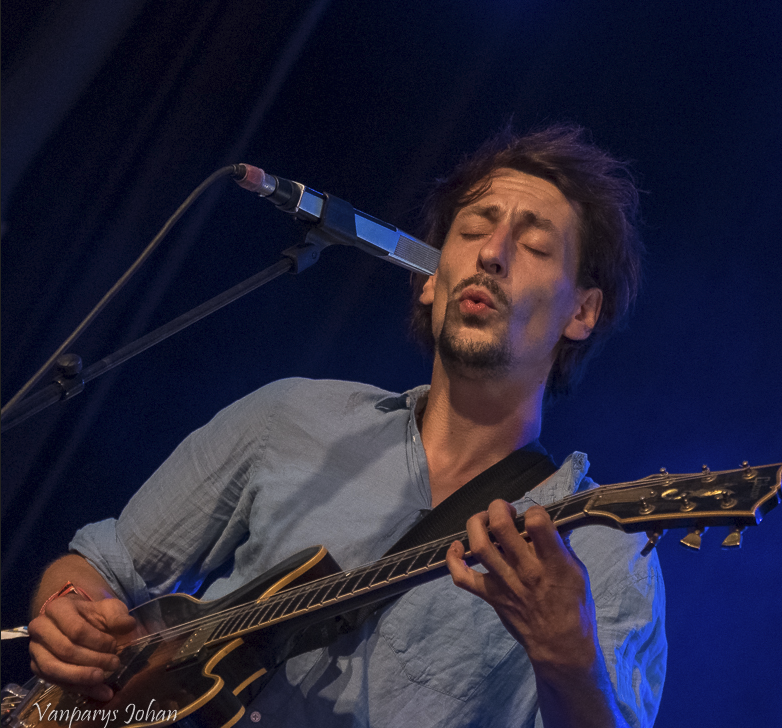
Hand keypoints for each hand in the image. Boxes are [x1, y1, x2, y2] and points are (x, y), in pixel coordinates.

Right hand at [28, 595, 136, 701]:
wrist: (78, 621)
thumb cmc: (93, 614)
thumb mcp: (109, 609)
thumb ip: (117, 616)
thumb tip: (129, 625)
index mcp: (58, 609)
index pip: (76, 629)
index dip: (97, 641)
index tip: (115, 646)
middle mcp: (41, 629)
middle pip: (65, 650)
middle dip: (92, 660)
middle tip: (114, 664)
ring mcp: (37, 650)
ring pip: (55, 669)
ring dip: (81, 677)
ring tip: (104, 680)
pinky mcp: (39, 669)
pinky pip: (56, 682)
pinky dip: (80, 689)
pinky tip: (101, 692)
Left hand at [445, 500, 597, 677]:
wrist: (560, 644)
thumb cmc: (573, 605)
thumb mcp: (577, 570)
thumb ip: (561, 545)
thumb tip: (551, 523)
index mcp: (553, 561)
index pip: (537, 522)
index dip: (533, 511)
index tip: (533, 516)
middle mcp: (526, 569)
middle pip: (501, 527)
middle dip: (498, 508)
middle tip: (505, 511)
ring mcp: (505, 582)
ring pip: (479, 546)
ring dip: (477, 525)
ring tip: (484, 520)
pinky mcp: (491, 595)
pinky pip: (462, 577)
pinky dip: (453, 560)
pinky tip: (457, 547)